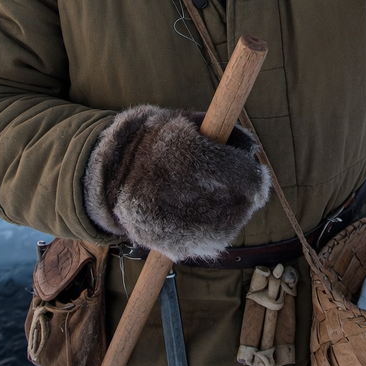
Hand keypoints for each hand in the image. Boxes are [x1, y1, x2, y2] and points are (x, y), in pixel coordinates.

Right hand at [83, 105, 269, 261]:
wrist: (109, 174)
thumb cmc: (155, 141)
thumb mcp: (185, 121)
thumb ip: (223, 133)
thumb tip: (252, 150)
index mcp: (188, 155)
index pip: (244, 176)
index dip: (256, 176)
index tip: (256, 173)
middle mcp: (181, 193)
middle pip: (240, 205)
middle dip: (246, 196)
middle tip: (242, 188)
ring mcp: (174, 224)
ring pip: (228, 228)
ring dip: (233, 215)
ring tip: (219, 200)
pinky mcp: (169, 244)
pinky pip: (207, 244)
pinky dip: (213, 232)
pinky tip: (204, 216)